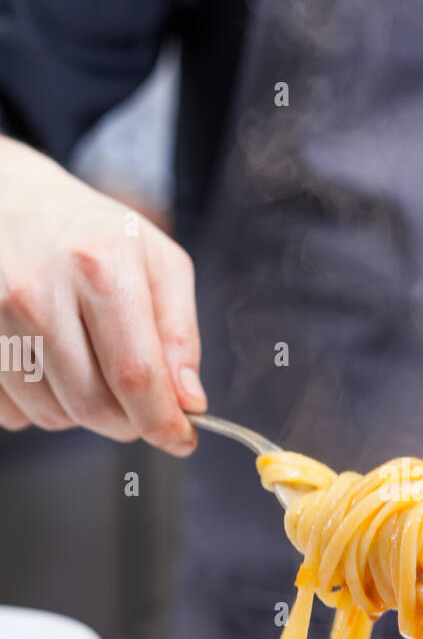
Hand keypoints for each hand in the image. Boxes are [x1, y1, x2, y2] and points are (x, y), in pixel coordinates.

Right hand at [0, 136, 205, 453]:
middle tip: (138, 401)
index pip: (135, 376)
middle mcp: (38, 293)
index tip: (181, 438)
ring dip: (82, 411)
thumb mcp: (158, 262)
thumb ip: (181, 335)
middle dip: (128, 421)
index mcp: (98, 266)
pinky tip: (49, 363)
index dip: (163, 422)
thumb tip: (189, 403)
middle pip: (93, 407)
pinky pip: (12, 414)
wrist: (9, 200)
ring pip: (52, 417)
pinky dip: (40, 404)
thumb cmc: (93, 234)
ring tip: (88, 363)